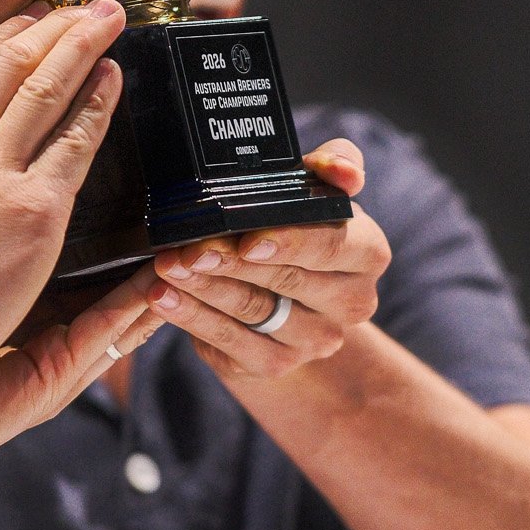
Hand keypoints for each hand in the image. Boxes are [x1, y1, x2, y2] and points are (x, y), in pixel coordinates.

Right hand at [0, 0, 134, 380]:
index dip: (5, 38)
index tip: (32, 20)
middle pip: (11, 64)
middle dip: (53, 24)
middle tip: (86, 2)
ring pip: (47, 86)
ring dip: (82, 44)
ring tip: (109, 19)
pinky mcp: (36, 206)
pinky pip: (77, 140)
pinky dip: (98, 101)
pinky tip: (114, 78)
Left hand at [0, 265, 163, 507]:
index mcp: (39, 339)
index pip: (92, 294)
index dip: (121, 265)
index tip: (143, 229)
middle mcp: (57, 357)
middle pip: (119, 309)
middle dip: (154, 279)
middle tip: (185, 244)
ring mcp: (59, 373)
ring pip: (120, 321)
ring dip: (153, 292)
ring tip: (184, 259)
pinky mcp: (52, 380)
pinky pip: (99, 334)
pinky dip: (127, 308)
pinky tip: (149, 284)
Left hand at [147, 141, 390, 383]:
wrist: (291, 297)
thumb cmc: (299, 227)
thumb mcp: (316, 190)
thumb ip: (333, 165)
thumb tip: (345, 172)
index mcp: (367, 254)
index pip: (333, 246)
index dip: (290, 243)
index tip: (247, 239)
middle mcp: (351, 303)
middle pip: (286, 280)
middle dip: (229, 261)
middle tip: (186, 249)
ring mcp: (315, 340)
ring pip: (253, 311)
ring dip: (203, 287)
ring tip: (165, 266)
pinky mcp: (275, 364)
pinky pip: (229, 342)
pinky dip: (191, 317)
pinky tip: (162, 296)